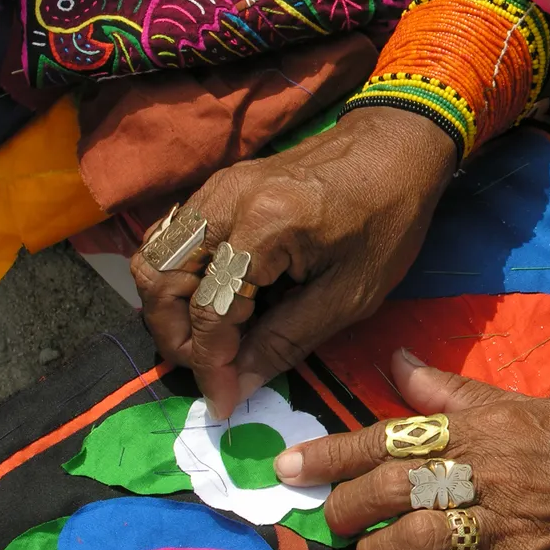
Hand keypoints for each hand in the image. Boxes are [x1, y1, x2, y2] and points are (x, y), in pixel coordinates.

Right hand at [130, 108, 455, 419]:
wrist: (396, 147)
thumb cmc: (388, 220)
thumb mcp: (351, 294)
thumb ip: (288, 341)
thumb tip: (238, 386)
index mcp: (263, 227)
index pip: (208, 311)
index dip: (209, 366)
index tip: (221, 402)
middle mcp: (224, 202)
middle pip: (158, 280)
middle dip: (176, 337)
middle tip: (212, 369)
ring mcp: (215, 188)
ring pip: (154, 256)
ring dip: (169, 307)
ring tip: (211, 340)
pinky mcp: (218, 186)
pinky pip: (172, 236)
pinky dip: (178, 276)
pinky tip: (216, 300)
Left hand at [274, 348, 549, 549]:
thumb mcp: (530, 407)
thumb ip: (457, 393)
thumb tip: (397, 361)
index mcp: (487, 426)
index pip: (391, 433)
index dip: (331, 453)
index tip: (285, 468)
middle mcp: (489, 471)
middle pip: (391, 489)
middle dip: (346, 509)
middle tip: (332, 521)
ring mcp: (504, 528)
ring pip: (412, 542)